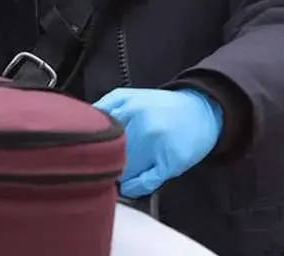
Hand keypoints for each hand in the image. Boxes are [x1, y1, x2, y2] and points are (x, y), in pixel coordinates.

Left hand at [94, 88, 222, 198]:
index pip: (100, 133)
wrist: (201, 109)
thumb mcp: (131, 96)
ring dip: (121, 175)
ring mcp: (158, 144)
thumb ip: (106, 106)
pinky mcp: (171, 162)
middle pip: (111, 153)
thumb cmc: (162, 106)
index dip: (93, 146)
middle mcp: (143, 123)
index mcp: (129, 105)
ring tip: (124, 171)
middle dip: (107, 161)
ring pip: (126, 170)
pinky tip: (132, 184)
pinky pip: (144, 182)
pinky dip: (134, 187)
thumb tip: (82, 124)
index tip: (89, 154)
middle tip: (106, 165)